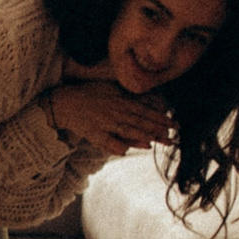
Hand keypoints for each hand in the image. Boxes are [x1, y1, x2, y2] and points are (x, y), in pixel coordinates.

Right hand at [46, 81, 174, 155]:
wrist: (63, 102)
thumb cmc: (87, 94)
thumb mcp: (110, 88)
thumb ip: (127, 94)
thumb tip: (147, 98)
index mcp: (120, 101)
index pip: (145, 110)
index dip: (161, 118)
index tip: (175, 124)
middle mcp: (116, 112)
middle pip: (141, 122)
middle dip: (158, 130)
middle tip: (174, 139)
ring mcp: (105, 123)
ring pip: (129, 130)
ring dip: (144, 136)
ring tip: (158, 142)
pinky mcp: (94, 133)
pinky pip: (108, 141)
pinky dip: (119, 145)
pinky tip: (129, 150)